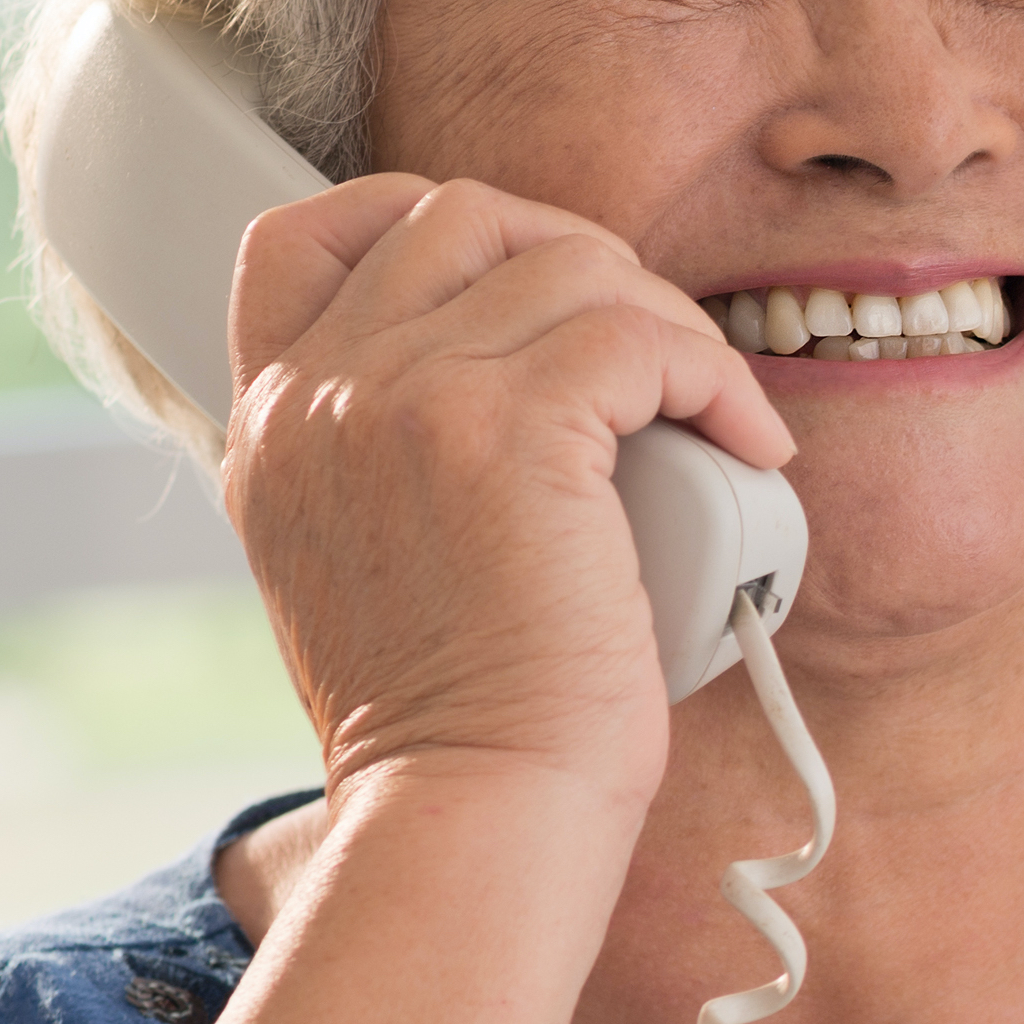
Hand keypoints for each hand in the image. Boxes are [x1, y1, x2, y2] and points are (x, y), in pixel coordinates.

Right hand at [215, 175, 797, 814]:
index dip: (424, 220)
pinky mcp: (507, 427)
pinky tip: (750, 447)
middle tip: (652, 354)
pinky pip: (644, 335)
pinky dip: (720, 378)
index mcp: (273, 423)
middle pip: (458, 213)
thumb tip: (521, 382)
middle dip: (579, 259)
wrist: (467, 810)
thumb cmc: (453, 727)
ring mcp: (403, 395)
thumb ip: (390, 458)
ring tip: (713, 415)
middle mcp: (319, 392)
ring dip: (667, 325)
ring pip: (570, 263)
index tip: (524, 284)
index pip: (305, 232)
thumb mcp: (364, 564)